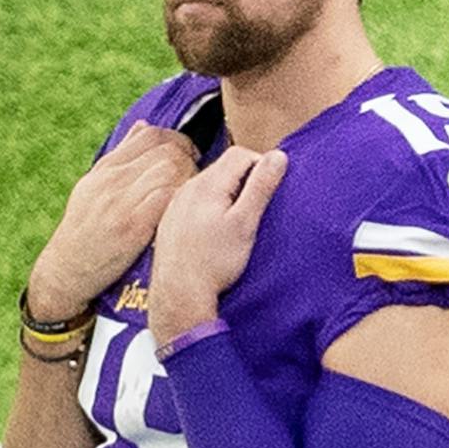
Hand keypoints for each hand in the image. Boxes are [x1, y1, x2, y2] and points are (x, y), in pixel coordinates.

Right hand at [27, 122, 200, 320]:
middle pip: (166, 150)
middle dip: (190, 158)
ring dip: (190, 178)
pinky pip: (167, 196)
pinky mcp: (131, 226)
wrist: (66, 270)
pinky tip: (185, 208)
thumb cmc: (86, 230)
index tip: (189, 155)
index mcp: (105, 170)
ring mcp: (120, 202)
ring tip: (191, 192)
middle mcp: (111, 181)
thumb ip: (121, 157)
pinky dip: (182, 197)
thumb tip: (143, 125)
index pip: (150, 134)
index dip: (178, 140)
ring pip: (169, 169)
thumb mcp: (94, 187)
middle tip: (196, 175)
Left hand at [147, 147, 288, 341]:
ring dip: (228, 192)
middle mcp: (188, 187)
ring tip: (237, 221)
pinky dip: (211, 205)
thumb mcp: (246, 223)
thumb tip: (278, 156)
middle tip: (257, 208)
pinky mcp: (170, 219)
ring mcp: (176, 203)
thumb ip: (262, 186)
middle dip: (245, 179)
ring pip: (209, 183)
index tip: (270, 190)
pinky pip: (196, 199)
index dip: (262, 165)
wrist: (178, 293)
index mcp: (208, 184)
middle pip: (224, 167)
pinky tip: (215, 230)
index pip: (241, 154)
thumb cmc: (215, 261)